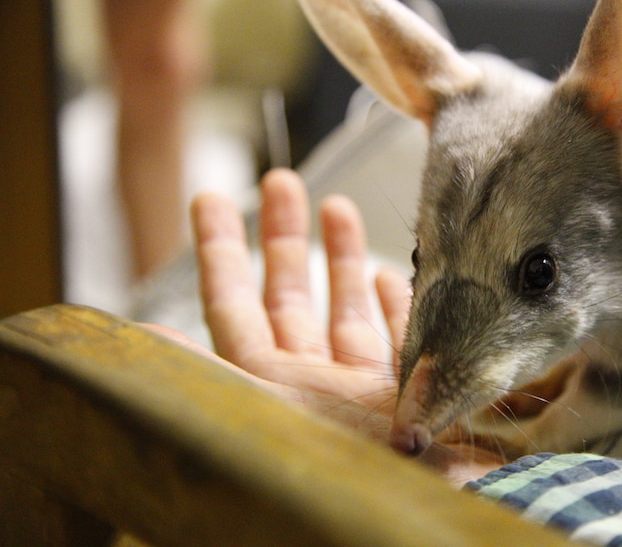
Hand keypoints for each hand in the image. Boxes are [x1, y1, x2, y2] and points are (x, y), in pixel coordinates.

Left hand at [185, 169, 503, 484]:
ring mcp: (360, 387)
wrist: (421, 503)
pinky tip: (388, 275)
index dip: (219, 250)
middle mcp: (310, 381)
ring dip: (341, 257)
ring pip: (345, 308)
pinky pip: (398, 337)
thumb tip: (139, 338)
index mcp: (268, 383)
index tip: (211, 200)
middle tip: (281, 180)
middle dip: (282, 236)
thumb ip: (204, 375)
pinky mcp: (408, 392)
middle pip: (288, 295)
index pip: (233, 304)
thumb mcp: (260, 413)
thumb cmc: (342, 468)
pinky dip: (393, 305)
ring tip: (337, 205)